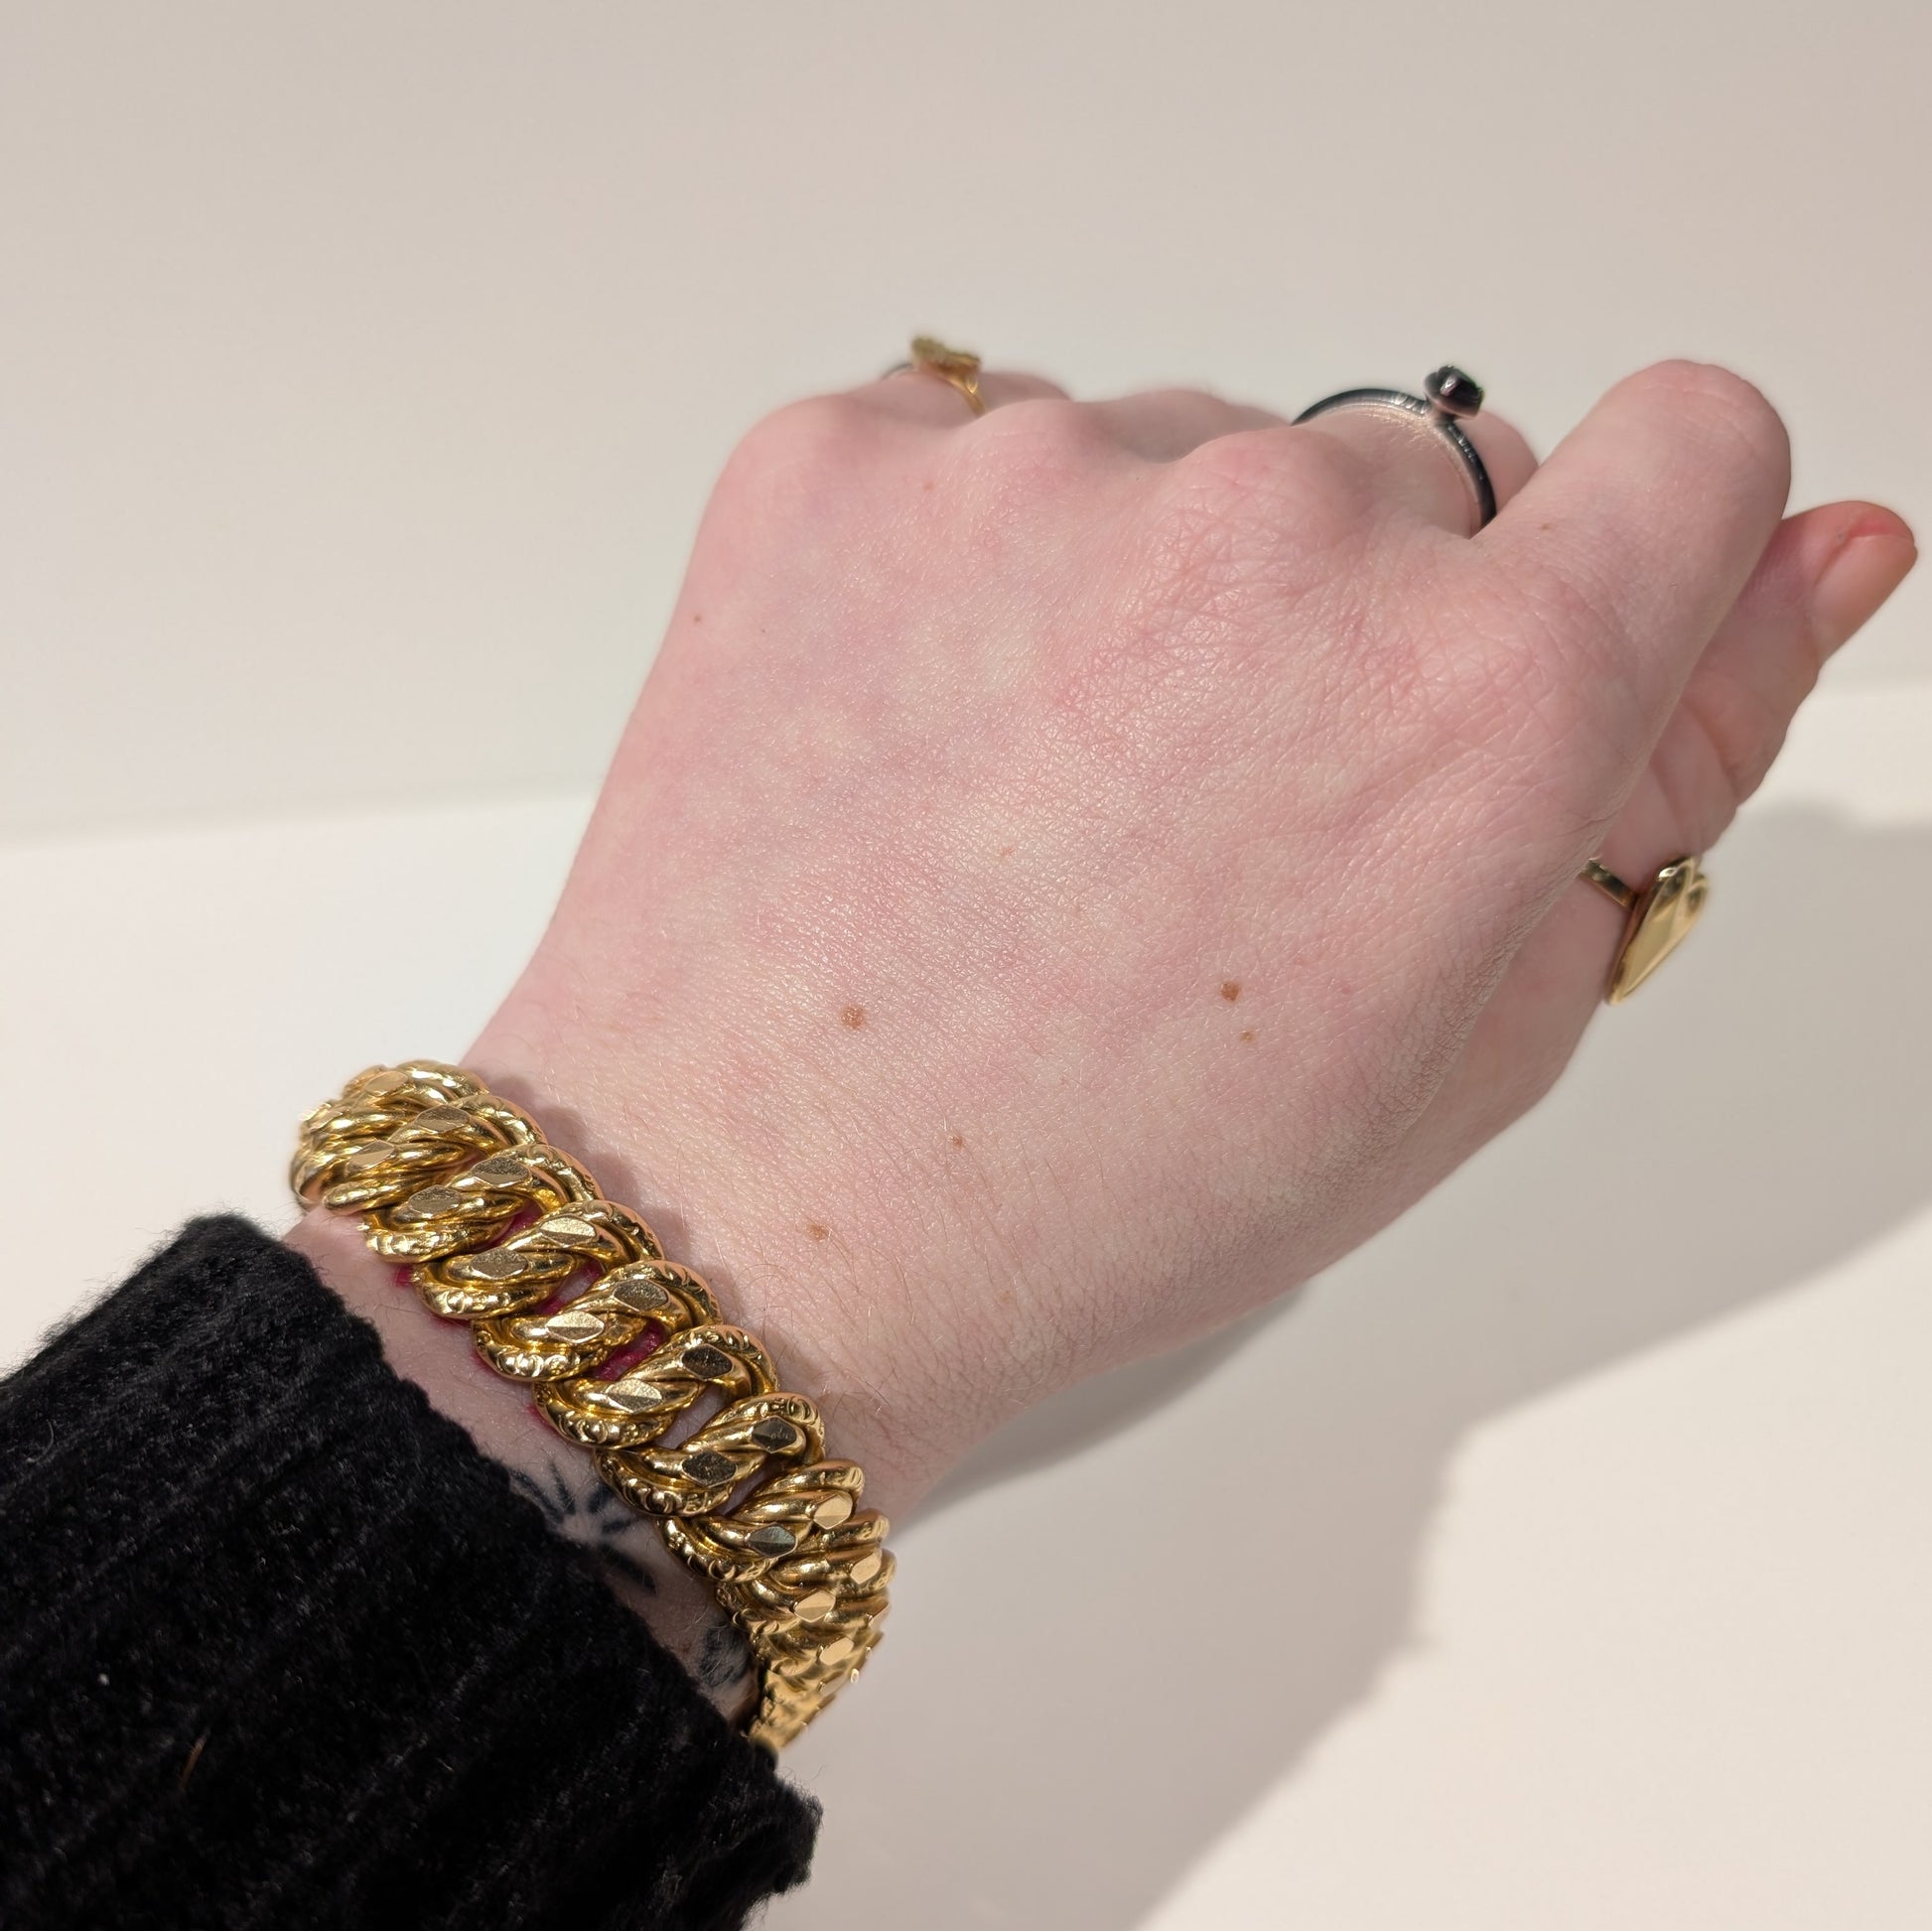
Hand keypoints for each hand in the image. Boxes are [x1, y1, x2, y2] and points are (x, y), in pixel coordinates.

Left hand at [432, 358, 1911, 1533]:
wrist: (745, 1219)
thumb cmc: (1104, 1191)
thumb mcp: (1459, 1045)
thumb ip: (1670, 771)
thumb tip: (1820, 551)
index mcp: (1476, 700)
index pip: (1687, 447)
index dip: (1628, 552)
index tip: (1527, 645)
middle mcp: (1274, 537)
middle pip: (1414, 478)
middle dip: (1353, 627)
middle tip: (1205, 826)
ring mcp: (1032, 475)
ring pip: (1192, 461)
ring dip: (1156, 596)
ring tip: (1037, 812)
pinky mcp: (839, 461)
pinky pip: (990, 447)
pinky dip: (981, 567)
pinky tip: (924, 745)